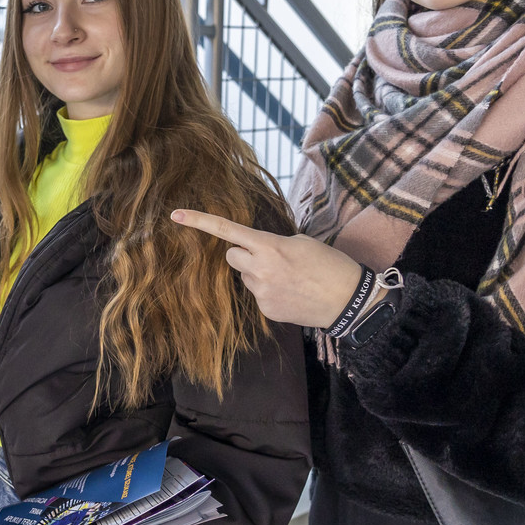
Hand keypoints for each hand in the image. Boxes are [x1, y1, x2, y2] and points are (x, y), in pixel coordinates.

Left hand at [168, 209, 365, 328]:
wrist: (348, 300)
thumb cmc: (330, 265)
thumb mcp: (302, 242)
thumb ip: (273, 243)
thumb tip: (257, 252)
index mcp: (269, 246)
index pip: (227, 230)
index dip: (199, 221)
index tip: (175, 215)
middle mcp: (260, 269)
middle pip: (231, 256)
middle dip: (244, 255)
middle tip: (270, 257)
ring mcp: (261, 292)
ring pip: (246, 277)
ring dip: (259, 274)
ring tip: (289, 279)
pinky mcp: (266, 310)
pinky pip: (258, 295)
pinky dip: (270, 292)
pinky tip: (291, 294)